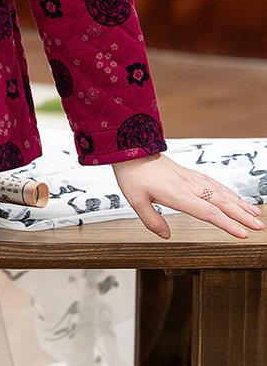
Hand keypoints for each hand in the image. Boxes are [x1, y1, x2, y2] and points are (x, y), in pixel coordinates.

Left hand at [112, 152, 264, 239]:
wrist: (130, 147)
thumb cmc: (132, 173)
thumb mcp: (135, 200)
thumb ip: (152, 220)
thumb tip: (166, 236)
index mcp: (178, 194)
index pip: (208, 212)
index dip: (227, 224)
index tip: (243, 234)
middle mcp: (188, 185)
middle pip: (221, 202)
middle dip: (242, 215)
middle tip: (259, 226)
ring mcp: (189, 178)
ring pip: (220, 191)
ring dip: (239, 203)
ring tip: (254, 213)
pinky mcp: (187, 173)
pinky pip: (212, 182)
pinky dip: (227, 191)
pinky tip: (234, 197)